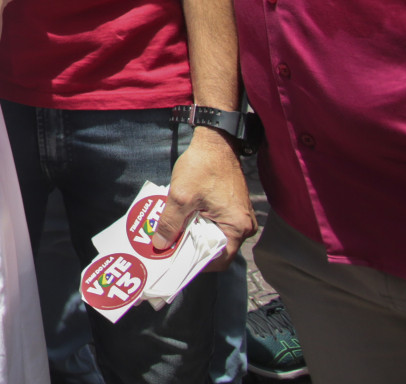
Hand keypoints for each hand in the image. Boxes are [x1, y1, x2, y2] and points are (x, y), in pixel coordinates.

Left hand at [152, 128, 255, 267]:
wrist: (215, 142)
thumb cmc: (202, 167)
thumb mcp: (180, 196)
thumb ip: (170, 223)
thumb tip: (161, 245)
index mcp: (237, 227)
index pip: (219, 260)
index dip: (196, 263)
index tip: (176, 262)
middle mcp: (244, 226)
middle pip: (215, 248)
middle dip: (191, 249)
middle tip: (169, 249)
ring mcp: (239, 216)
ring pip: (213, 234)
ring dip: (193, 234)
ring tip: (171, 235)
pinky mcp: (232, 207)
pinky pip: (215, 223)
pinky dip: (198, 223)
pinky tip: (180, 220)